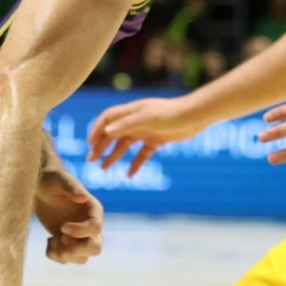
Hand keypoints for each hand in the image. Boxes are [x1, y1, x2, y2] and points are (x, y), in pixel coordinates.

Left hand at [34, 167, 102, 264]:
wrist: (39, 187)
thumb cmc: (51, 179)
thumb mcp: (59, 179)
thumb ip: (71, 187)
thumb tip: (83, 197)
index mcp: (93, 209)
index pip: (96, 228)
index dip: (80, 231)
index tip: (62, 227)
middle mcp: (90, 225)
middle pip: (96, 248)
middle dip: (77, 250)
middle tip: (60, 239)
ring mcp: (79, 236)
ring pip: (82, 258)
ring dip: (66, 255)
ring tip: (52, 241)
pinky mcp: (67, 243)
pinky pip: (67, 259)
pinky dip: (56, 256)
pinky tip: (48, 240)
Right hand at [87, 96, 202, 174]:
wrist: (195, 117)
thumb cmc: (171, 114)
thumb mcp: (147, 118)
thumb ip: (126, 124)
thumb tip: (107, 131)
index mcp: (131, 111)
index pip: (108, 118)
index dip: (97, 129)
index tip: (89, 144)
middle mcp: (136, 120)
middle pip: (113, 133)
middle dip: (101, 146)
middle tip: (90, 160)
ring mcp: (146, 131)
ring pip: (125, 145)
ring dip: (114, 156)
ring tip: (104, 169)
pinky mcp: (156, 140)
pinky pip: (142, 154)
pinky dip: (135, 164)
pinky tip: (129, 175)